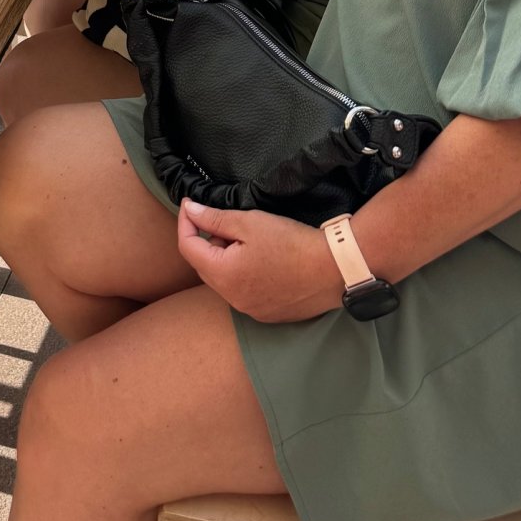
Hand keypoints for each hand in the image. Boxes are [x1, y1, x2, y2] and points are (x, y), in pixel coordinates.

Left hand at [176, 200, 338, 321]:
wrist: (335, 269)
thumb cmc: (292, 243)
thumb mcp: (249, 221)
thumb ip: (214, 218)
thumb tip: (189, 210)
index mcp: (224, 276)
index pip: (188, 248)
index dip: (186, 223)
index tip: (190, 205)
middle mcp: (233, 300)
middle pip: (205, 266)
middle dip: (208, 241)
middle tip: (226, 222)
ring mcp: (251, 311)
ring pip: (224, 281)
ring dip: (225, 259)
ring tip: (248, 239)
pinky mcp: (268, 314)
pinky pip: (243, 293)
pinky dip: (243, 275)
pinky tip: (262, 260)